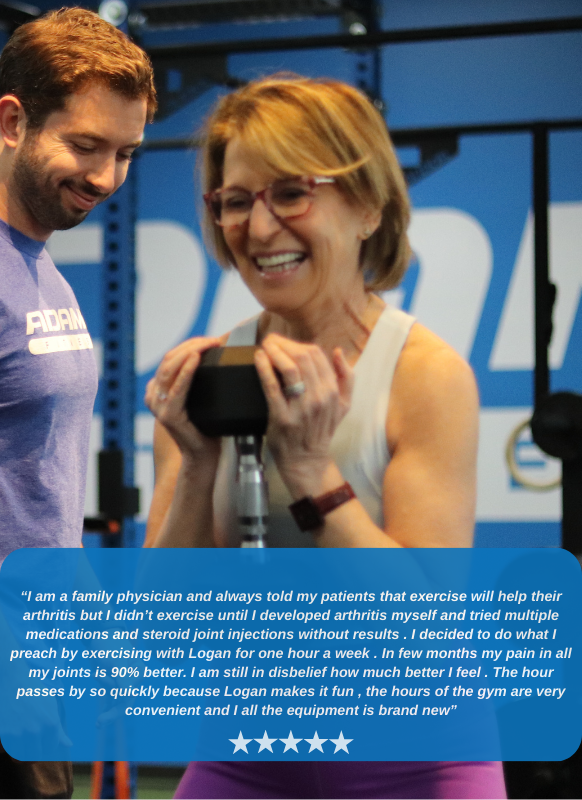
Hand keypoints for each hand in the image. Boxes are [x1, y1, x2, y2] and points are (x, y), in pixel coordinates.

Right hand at [145, 337, 221, 463]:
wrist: (205, 454)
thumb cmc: (207, 425)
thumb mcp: (200, 396)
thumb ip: (198, 378)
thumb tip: (217, 349)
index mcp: (158, 388)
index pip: (171, 357)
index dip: (190, 344)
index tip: (211, 339)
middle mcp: (153, 395)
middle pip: (169, 359)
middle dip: (192, 345)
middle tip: (214, 340)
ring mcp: (158, 405)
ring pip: (170, 368)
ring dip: (191, 352)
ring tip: (209, 344)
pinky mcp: (168, 415)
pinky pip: (177, 388)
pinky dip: (186, 372)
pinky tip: (196, 359)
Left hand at [254, 333, 353, 496]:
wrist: (306, 460)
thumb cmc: (320, 430)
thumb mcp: (343, 406)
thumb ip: (346, 378)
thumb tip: (339, 352)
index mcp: (333, 391)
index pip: (317, 355)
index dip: (297, 343)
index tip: (283, 341)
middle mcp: (320, 398)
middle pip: (302, 358)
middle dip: (284, 344)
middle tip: (271, 340)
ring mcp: (301, 408)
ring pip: (289, 369)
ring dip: (275, 352)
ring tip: (265, 345)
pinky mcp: (282, 417)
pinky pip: (272, 387)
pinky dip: (264, 368)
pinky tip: (259, 357)